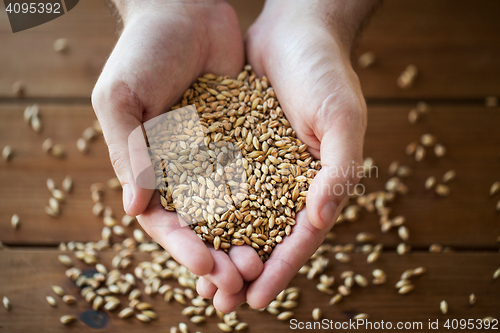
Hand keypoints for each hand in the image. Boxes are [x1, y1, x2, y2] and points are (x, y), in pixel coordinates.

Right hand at [92, 0, 263, 305]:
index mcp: (148, 168)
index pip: (165, 221)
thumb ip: (129, 150)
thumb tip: (134, 207)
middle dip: (219, 255)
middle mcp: (184, 170)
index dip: (183, 247)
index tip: (206, 267)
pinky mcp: (245, 140)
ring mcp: (216, 157)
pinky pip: (258, 175)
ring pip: (234, 209)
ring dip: (245, 238)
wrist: (184, 10)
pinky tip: (286, 223)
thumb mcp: (121, 97)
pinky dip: (268, 202)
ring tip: (262, 263)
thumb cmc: (142, 50)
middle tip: (241, 279)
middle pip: (202, 225)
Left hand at [203, 0, 372, 308]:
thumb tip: (318, 220)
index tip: (255, 300)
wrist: (295, 30)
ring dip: (217, 247)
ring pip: (235, 216)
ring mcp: (257, 166)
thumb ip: (337, 170)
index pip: (299, 238)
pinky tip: (181, 224)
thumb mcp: (341, 119)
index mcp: (316, 184)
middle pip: (263, 237)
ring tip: (195, 276)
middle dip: (242, 269)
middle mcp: (285, 182)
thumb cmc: (326, 72)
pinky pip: (214, 181)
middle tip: (217, 299)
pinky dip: (201, 205)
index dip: (279, 271)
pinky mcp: (233, 147)